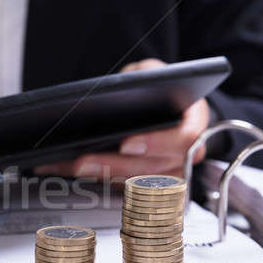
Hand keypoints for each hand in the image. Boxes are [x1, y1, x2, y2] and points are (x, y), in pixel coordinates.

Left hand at [34, 58, 208, 179]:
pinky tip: (68, 171)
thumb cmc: (159, 90)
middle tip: (82, 162)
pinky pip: (123, 190)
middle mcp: (186, 155)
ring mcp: (169, 176)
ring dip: (99, 177)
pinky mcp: (148, 187)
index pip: (185, 139)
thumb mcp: (153, 73)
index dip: (157, 144)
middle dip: (114, 166)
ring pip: (136, 186)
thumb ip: (142, 77)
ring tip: (68, 167)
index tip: (127, 144)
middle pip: (153, 169)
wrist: (161, 106)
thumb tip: (117, 90)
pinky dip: (93, 181)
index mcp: (194, 123)